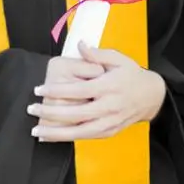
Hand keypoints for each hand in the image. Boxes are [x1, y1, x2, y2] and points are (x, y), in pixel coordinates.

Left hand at [28, 41, 166, 141]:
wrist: (152, 97)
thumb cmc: (131, 74)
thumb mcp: (118, 58)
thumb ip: (97, 54)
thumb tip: (80, 44)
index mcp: (108, 87)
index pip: (78, 90)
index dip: (57, 90)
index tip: (38, 89)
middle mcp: (108, 107)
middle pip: (75, 114)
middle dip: (51, 112)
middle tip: (31, 108)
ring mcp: (109, 123)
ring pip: (79, 131)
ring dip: (56, 132)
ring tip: (36, 131)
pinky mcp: (108, 132)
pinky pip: (85, 138)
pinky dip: (67, 139)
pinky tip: (51, 138)